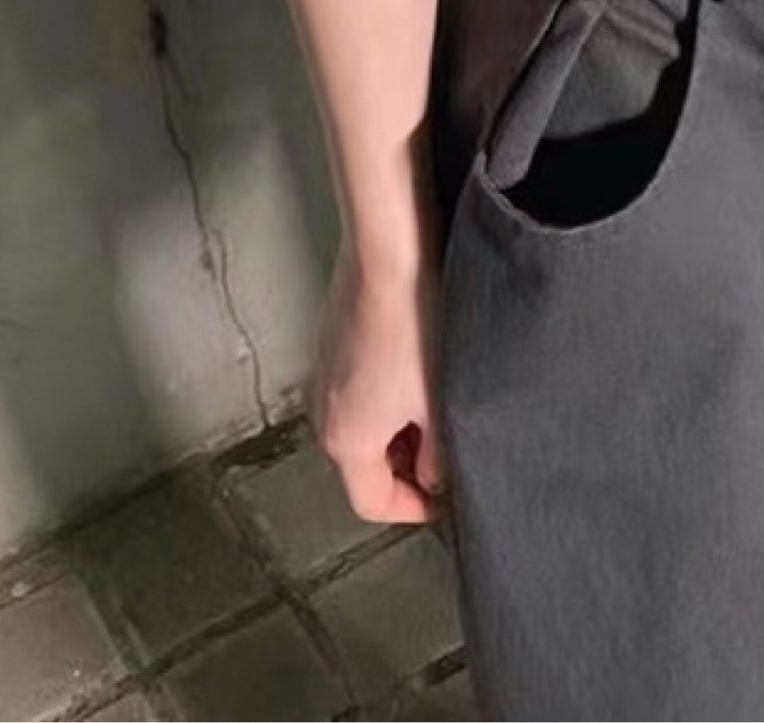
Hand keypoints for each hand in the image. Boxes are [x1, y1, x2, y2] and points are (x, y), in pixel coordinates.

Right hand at [304, 240, 447, 525]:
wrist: (389, 255)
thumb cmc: (415, 327)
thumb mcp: (439, 404)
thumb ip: (439, 455)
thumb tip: (434, 476)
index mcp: (346, 442)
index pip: (372, 503)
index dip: (411, 509)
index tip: (441, 498)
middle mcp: (322, 414)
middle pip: (361, 465)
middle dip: (404, 466)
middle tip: (443, 451)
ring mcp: (321, 374)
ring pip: (358, 425)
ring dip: (393, 428)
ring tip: (433, 407)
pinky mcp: (328, 342)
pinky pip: (353, 388)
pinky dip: (381, 395)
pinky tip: (413, 368)